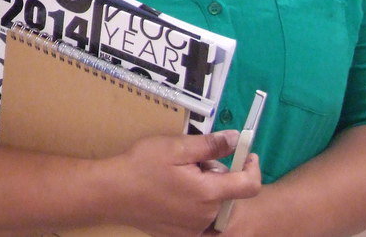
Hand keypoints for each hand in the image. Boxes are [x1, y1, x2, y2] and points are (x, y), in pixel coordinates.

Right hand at [106, 131, 260, 236]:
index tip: (247, 155)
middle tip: (192, 162)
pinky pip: (199, 219)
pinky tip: (173, 195)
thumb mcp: (175, 147)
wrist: (112, 193)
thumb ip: (209, 145)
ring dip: (205, 190)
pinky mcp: (182, 235)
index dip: (253, 168)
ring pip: (212, 205)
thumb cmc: (141, 166)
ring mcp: (194, 229)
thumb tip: (235, 139)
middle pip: (227, 192)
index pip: (249, 185)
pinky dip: (194, 205)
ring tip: (178, 178)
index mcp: (209, 193)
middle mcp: (206, 216)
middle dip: (217, 175)